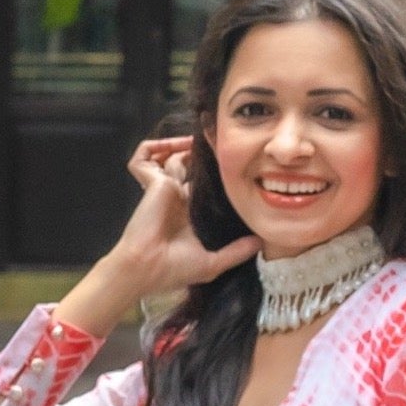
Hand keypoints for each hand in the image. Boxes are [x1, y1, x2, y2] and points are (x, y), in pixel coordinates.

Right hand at [109, 136, 261, 296]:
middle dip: (198, 154)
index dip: (212, 173)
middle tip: (217, 144)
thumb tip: (261, 242)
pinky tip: (173, 143)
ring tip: (198, 137)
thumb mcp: (214, 262)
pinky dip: (152, 146)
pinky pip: (144, 156)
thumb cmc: (175, 269)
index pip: (200, 185)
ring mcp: (163, 188)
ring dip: (179, 144)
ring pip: (168, 157)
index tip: (229, 165)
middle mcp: (175, 197)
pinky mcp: (153, 182)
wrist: (150, 267)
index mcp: (188, 213)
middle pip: (186, 166)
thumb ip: (238, 251)